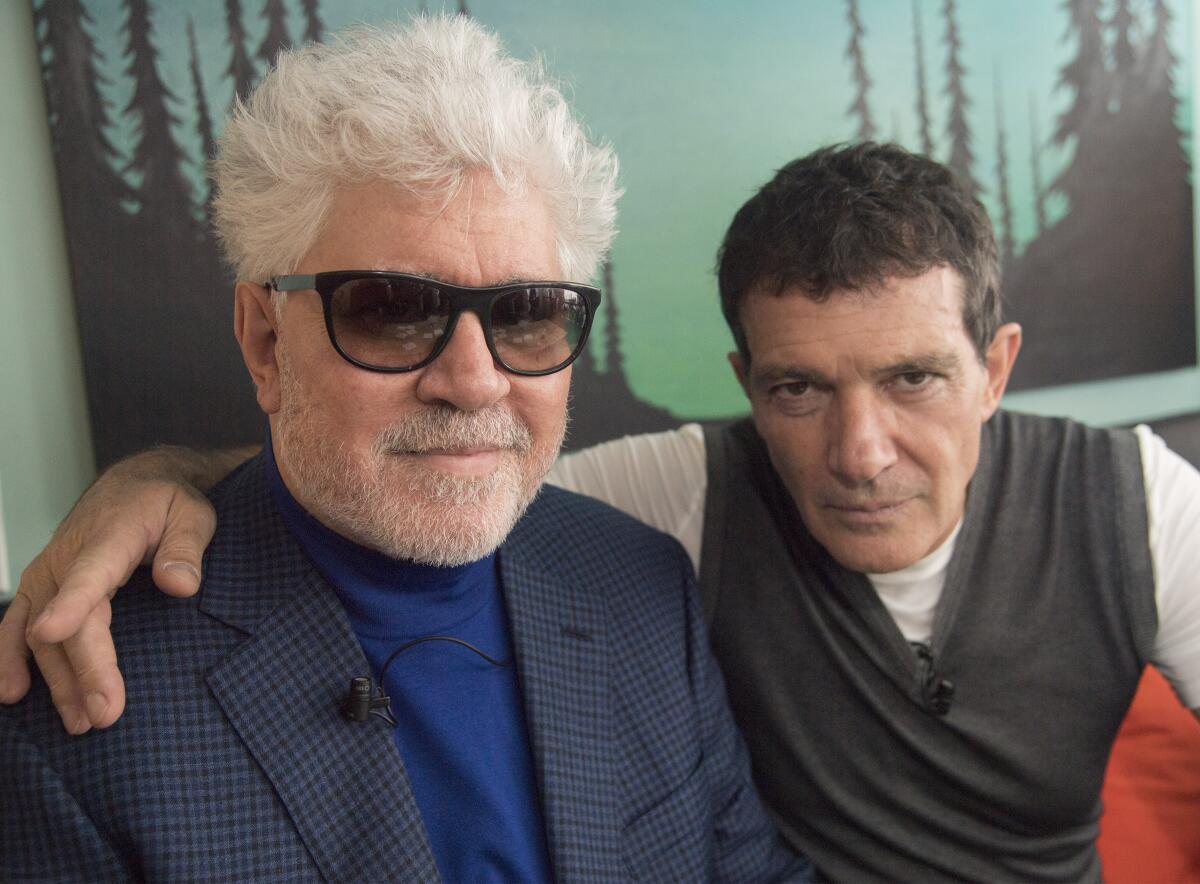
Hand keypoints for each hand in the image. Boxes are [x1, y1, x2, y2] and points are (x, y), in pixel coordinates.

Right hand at [0, 451, 219, 732]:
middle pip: (70, 622)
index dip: (71, 603)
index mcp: (109, 536)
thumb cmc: (167, 503)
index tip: (54, 631)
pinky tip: (13, 694)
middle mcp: (68, 556)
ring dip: (57, 681)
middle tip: (106, 715)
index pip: (88, 574)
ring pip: (42, 634)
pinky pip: (16, 626)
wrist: (136, 484)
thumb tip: (180, 586)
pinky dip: (9, 659)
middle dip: (84, 671)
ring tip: (81, 723)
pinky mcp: (41, 587)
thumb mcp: (193, 514)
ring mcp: (49, 573)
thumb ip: (186, 549)